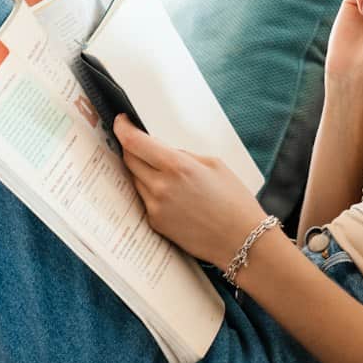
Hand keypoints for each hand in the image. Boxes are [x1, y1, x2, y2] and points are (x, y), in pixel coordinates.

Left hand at [114, 115, 274, 267]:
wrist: (241, 240)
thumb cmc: (235, 202)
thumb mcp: (214, 164)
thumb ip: (183, 155)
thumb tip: (163, 152)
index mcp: (177, 166)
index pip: (134, 142)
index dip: (122, 128)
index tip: (121, 122)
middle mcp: (160, 186)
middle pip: (128, 159)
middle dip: (131, 148)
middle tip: (141, 145)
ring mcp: (155, 207)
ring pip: (135, 180)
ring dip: (143, 172)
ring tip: (168, 176)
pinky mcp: (155, 223)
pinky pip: (145, 200)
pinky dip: (152, 192)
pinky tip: (174, 197)